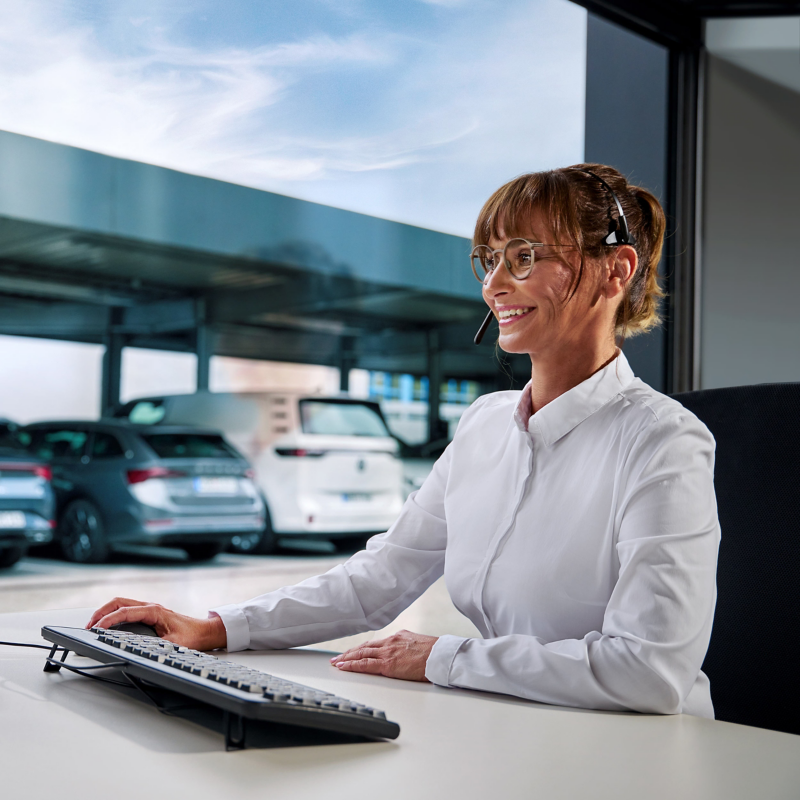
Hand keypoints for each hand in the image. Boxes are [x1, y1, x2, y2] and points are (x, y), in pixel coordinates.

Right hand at [86, 597, 226, 650]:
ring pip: (121, 603)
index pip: (124, 612)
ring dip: (105, 612)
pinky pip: (126, 609)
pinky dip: (113, 614)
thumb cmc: (192, 636)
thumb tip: (144, 650)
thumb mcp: (175, 644)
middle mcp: (150, 606)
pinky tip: (107, 625)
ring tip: (93, 626)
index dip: (108, 620)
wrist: (203, 632)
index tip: (95, 629)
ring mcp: (148, 609)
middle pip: (118, 602)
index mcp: (154, 611)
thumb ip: (158, 646)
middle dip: (100, 612)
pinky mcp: (148, 614)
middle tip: (88, 627)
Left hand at [330, 629, 437, 681]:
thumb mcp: (419, 645)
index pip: (375, 643)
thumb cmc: (435, 653)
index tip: (353, 652)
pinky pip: (365, 664)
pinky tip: (344, 667)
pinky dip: (352, 665)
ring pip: (361, 654)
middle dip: (350, 653)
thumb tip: (404, 654)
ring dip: (347, 659)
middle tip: (338, 658)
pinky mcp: (388, 664)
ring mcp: (388, 652)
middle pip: (365, 647)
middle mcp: (390, 641)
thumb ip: (407, 648)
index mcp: (398, 637)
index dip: (362, 648)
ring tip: (336, 663)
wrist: (440, 656)